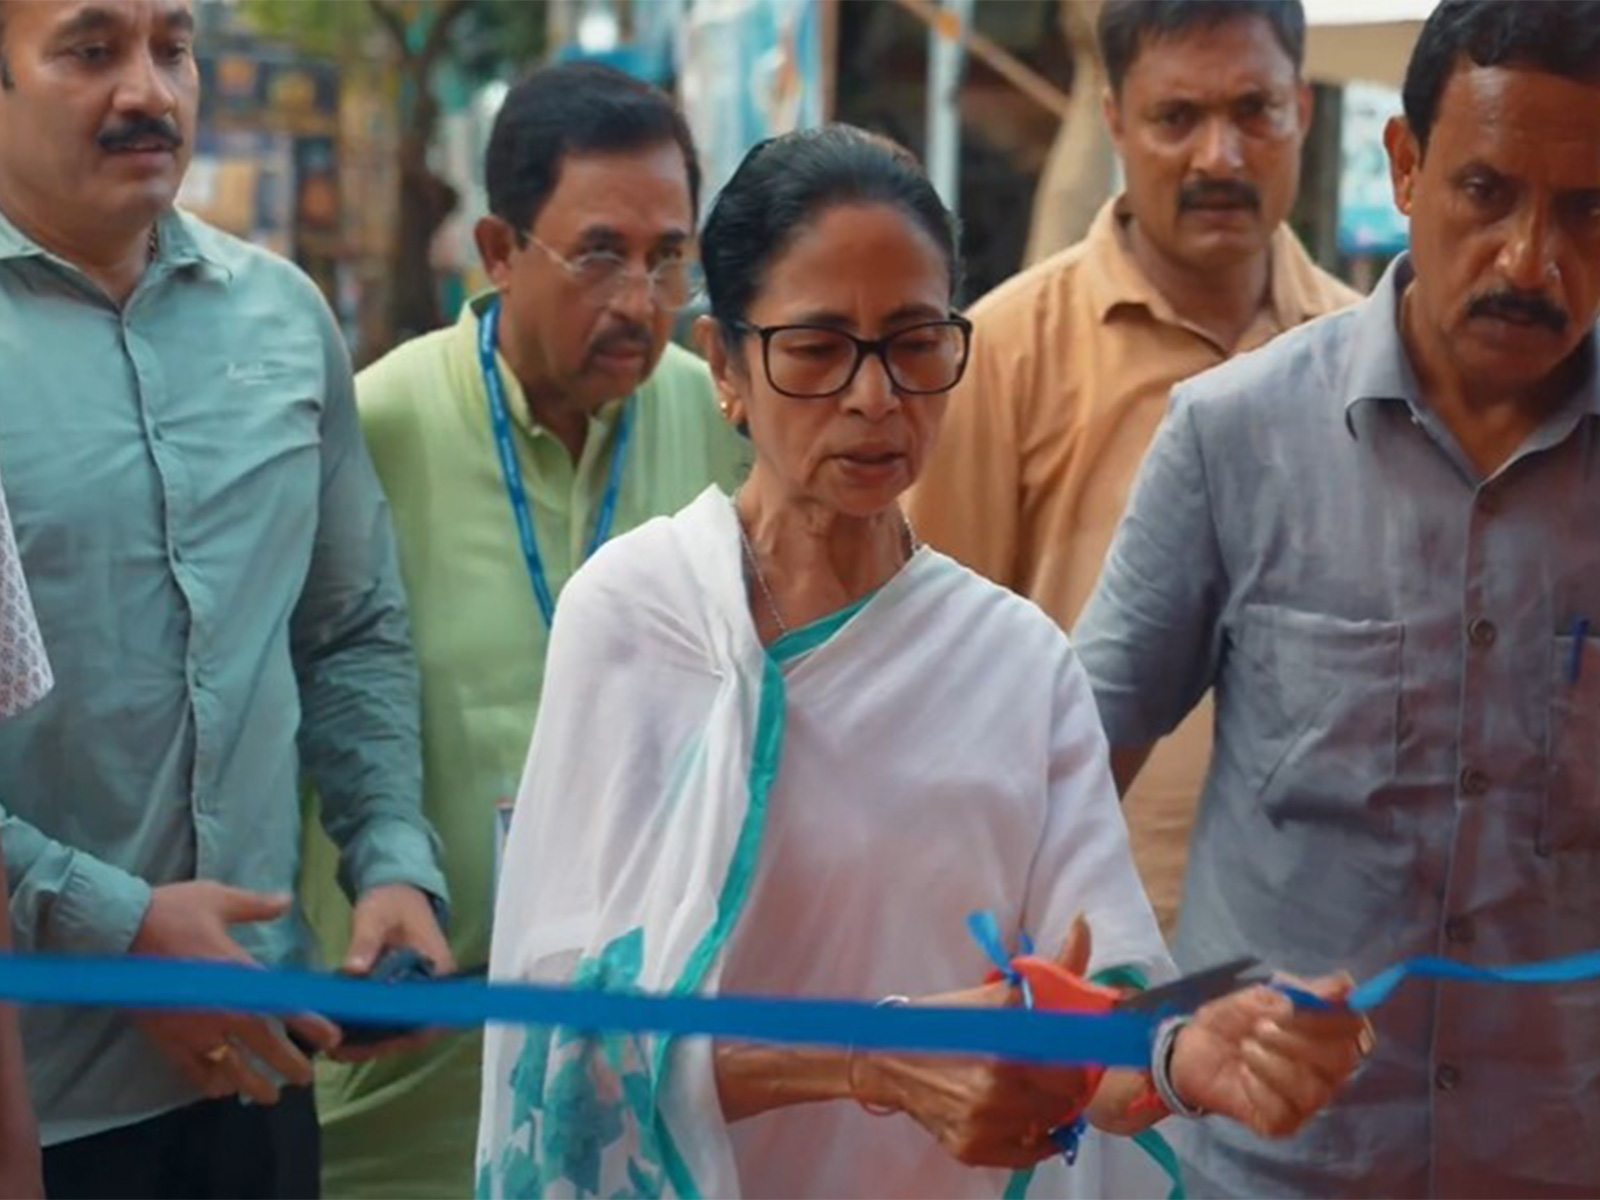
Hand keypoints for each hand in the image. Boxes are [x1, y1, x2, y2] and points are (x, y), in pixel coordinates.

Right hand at [130, 882, 340, 1103]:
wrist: (117, 930)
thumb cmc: (171, 912)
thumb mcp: (219, 898)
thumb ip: (255, 906)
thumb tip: (286, 901)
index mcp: (239, 974)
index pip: (284, 1007)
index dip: (311, 1025)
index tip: (331, 1039)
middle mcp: (222, 1008)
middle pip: (263, 1047)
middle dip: (288, 1065)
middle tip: (306, 1079)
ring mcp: (193, 1028)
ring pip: (230, 1068)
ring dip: (252, 1084)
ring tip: (268, 1096)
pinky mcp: (166, 1039)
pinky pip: (192, 1070)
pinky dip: (209, 1082)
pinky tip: (221, 1088)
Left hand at [328, 884, 454, 1063]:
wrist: (397, 890)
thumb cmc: (391, 902)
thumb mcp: (375, 916)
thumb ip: (365, 942)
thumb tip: (353, 971)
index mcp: (438, 970)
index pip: (427, 1015)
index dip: (400, 1036)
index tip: (366, 1044)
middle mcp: (434, 988)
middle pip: (412, 1030)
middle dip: (377, 1044)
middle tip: (339, 1050)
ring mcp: (419, 992)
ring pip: (400, 1029)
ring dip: (370, 1041)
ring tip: (333, 1048)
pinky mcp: (403, 992)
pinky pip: (390, 1018)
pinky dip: (368, 1029)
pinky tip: (341, 1033)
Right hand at [854, 917, 1098, 1169]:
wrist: (891, 1060)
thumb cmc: (947, 1022)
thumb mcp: (997, 992)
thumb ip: (1051, 966)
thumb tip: (1084, 924)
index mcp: (1005, 1051)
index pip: (1075, 1070)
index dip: (1078, 1061)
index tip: (1071, 1053)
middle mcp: (996, 1094)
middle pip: (1066, 1101)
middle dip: (1065, 1085)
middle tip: (1049, 1070)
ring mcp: (983, 1128)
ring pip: (1049, 1126)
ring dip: (1050, 1110)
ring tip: (1031, 1090)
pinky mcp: (972, 1151)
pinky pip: (1027, 1154)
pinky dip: (1034, 1138)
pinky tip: (1024, 1116)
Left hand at [1170, 973, 1372, 1137]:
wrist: (1190, 1052)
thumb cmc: (1231, 1022)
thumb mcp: (1256, 997)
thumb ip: (1299, 992)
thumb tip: (1342, 986)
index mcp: (1327, 1035)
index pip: (1354, 1029)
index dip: (1328, 1016)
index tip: (1291, 1006)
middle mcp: (1327, 1070)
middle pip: (1341, 1060)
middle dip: (1296, 1040)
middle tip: (1260, 1028)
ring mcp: (1307, 1100)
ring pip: (1313, 1089)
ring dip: (1272, 1063)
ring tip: (1245, 1048)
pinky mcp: (1283, 1123)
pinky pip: (1284, 1112)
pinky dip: (1258, 1088)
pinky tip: (1243, 1074)